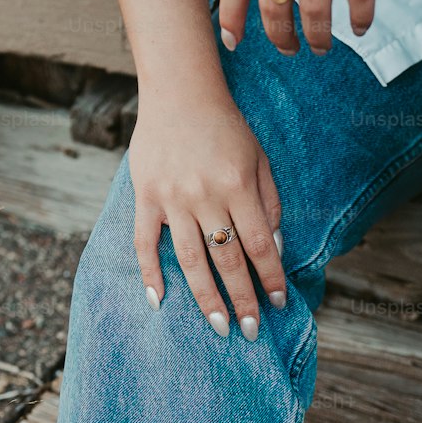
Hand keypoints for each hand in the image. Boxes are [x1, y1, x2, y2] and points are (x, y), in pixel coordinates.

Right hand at [129, 89, 285, 339]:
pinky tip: (159, 302)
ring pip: (190, 260)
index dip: (270, 279)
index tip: (277, 304)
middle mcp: (205, 195)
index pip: (260, 245)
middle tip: (250, 332)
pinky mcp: (146, 197)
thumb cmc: (226, 127)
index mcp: (238, 185)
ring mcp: (172, 199)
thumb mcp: (260, 158)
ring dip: (206, 299)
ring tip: (219, 327)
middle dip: (242, 300)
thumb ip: (269, 203)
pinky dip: (150, 274)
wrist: (179, 90)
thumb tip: (275, 250)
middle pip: (227, 260)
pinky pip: (144, 243)